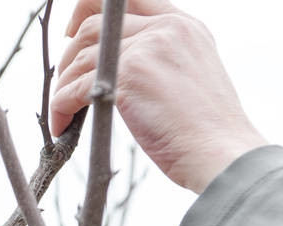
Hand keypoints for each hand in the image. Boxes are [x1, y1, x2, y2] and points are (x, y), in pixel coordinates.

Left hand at [51, 0, 266, 192]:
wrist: (222, 154)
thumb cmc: (207, 131)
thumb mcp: (192, 76)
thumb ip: (164, 59)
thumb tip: (123, 67)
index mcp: (182, 25)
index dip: (90, 9)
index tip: (73, 32)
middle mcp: (165, 29)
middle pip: (95, 26)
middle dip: (70, 55)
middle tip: (65, 83)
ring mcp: (146, 49)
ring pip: (80, 58)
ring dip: (64, 86)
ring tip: (63, 111)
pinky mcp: (128, 78)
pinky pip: (74, 88)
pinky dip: (60, 107)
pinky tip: (62, 125)